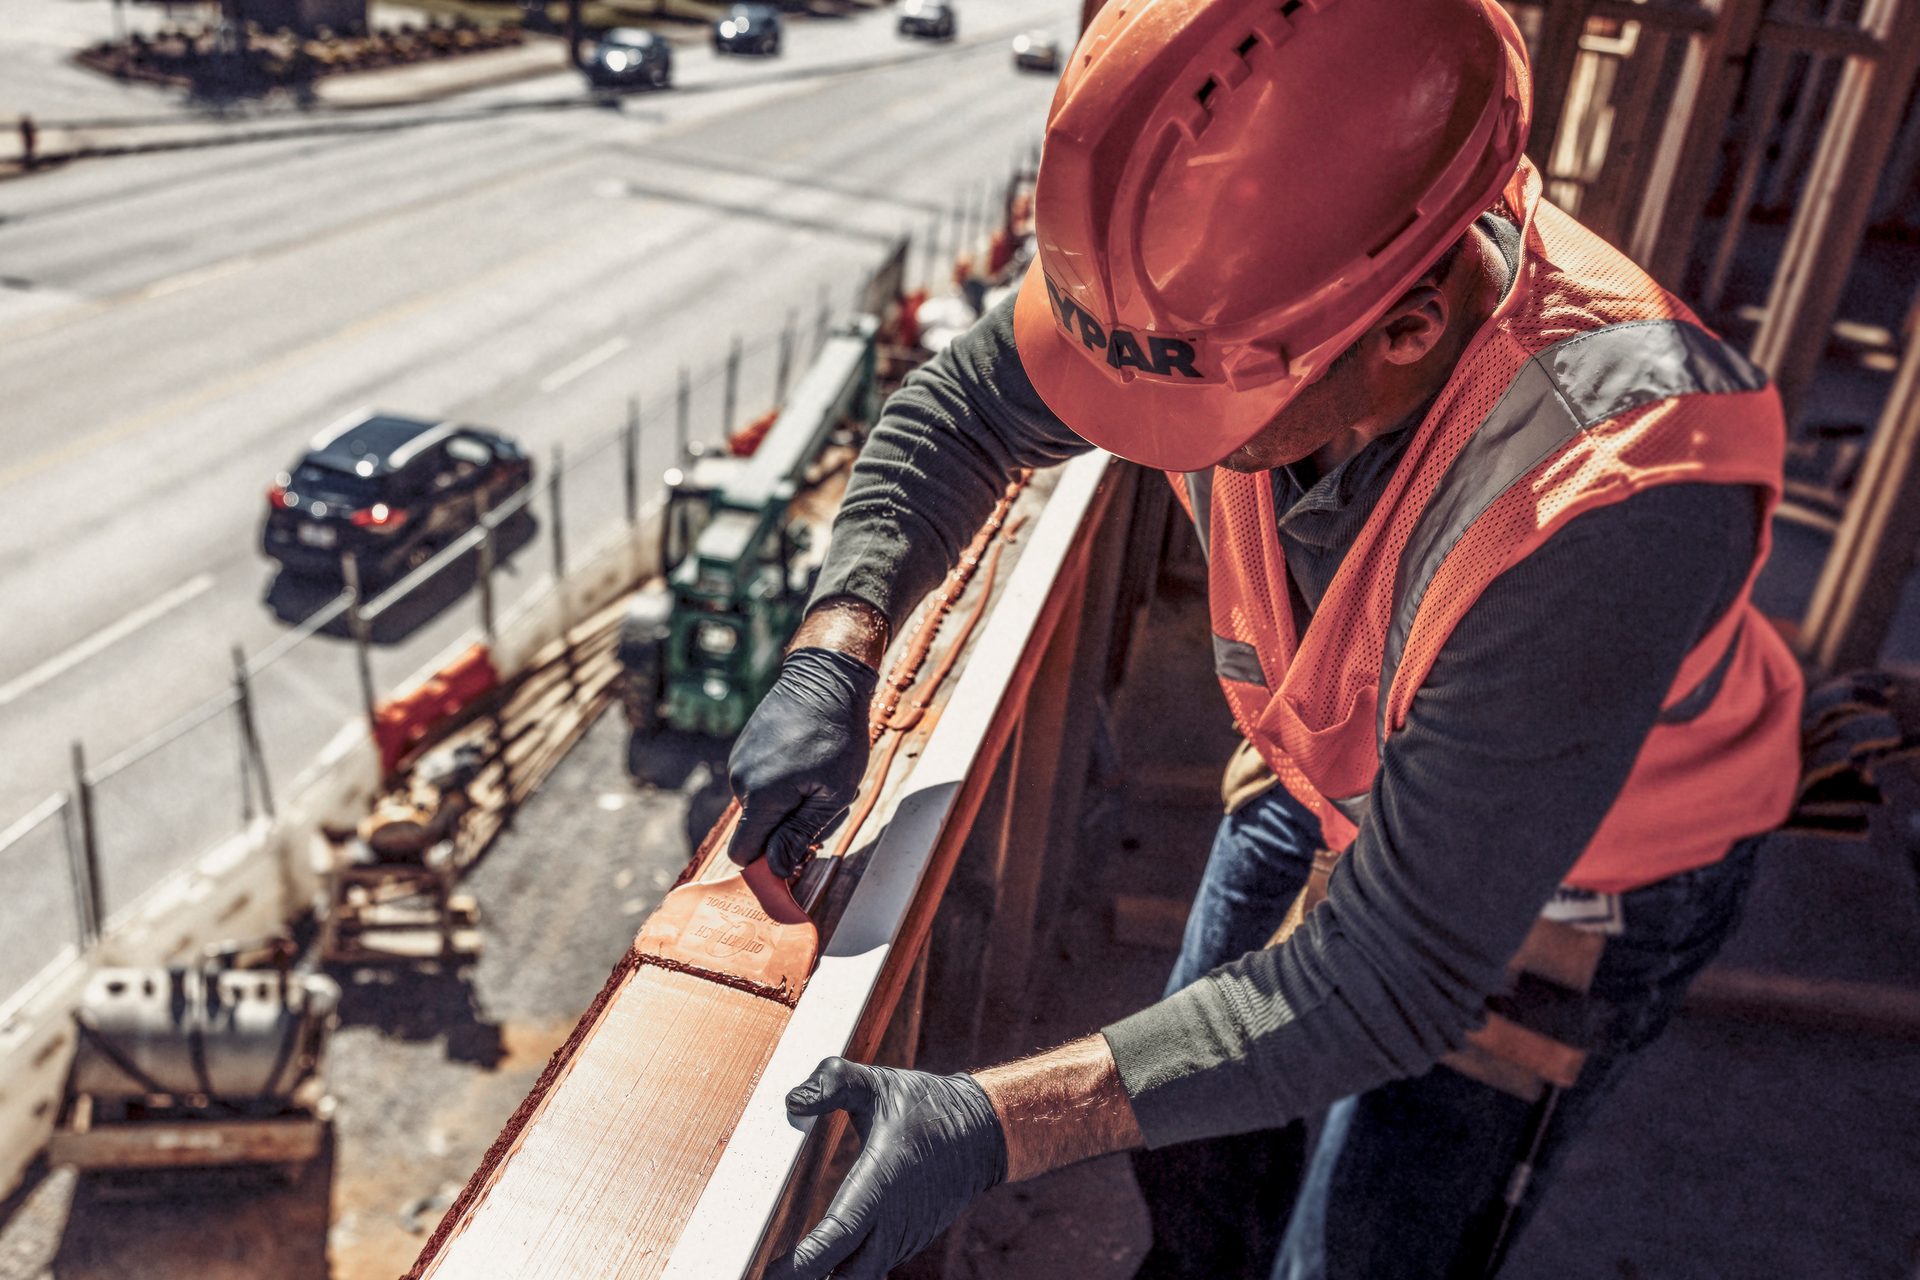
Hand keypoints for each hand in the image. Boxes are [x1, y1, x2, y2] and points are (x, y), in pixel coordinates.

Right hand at [727, 647, 877, 877]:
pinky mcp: (745, 747)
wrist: (825, 678)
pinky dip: (782, 782)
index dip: (767, 862)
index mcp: (759, 796)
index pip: (742, 853)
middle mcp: (740, 780)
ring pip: (761, 806)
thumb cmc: (836, 735)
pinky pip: (760, 782)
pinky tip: (808, 759)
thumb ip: (800, 834)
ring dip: (789, 802)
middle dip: (788, 827)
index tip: (796, 854)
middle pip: (758, 829)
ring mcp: (739, 761)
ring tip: (820, 775)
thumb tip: (776, 868)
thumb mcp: (832, 793)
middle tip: (826, 801)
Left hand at [771, 1059, 1006, 1279]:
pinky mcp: (907, 1241)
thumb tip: (791, 1101)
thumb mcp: (876, 1082)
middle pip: (847, 1277)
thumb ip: (832, 1082)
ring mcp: (903, 1237)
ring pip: (859, 1277)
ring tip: (786, 1275)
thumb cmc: (924, 1105)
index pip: (838, 1235)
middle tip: (765, 1276)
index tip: (769, 1271)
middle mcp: (894, 1220)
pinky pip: (872, 1268)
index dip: (803, 1263)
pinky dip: (844, 1273)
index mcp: (882, 1183)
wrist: (983, 1132)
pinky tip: (818, 1267)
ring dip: (828, 1279)